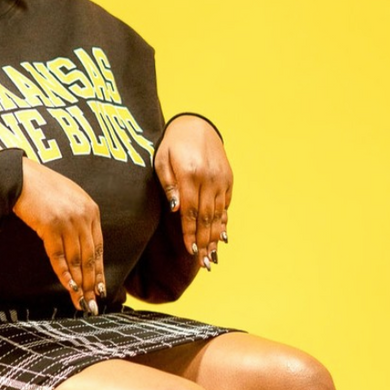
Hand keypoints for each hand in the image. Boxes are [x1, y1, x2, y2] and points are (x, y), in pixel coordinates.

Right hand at [13, 158, 103, 312]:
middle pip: (90, 257)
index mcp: (91, 210)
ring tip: (82, 302)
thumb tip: (84, 245)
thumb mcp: (70, 198)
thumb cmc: (42, 187)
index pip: (99, 247)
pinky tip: (69, 287)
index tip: (101, 289)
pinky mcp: (50, 226)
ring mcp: (67, 221)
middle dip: (92, 284)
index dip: (99, 271)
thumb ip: (81, 219)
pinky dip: (64, 274)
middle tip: (93, 304)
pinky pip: (58, 256)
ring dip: (80, 284)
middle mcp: (83, 216)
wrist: (20, 177)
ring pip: (76, 260)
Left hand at [154, 116, 232, 267]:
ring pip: (218, 214)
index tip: (190, 251)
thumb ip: (168, 185)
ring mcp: (221, 180)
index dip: (190, 233)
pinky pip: (225, 205)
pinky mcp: (228, 180)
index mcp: (190, 174)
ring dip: (216, 237)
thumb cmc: (172, 145)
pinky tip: (222, 238)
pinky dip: (223, 222)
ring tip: (213, 257)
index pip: (190, 210)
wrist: (196, 126)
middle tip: (204, 264)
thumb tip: (175, 210)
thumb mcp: (161, 160)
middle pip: (206, 217)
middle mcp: (209, 179)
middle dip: (205, 242)